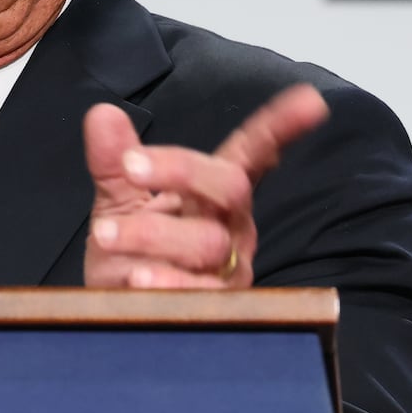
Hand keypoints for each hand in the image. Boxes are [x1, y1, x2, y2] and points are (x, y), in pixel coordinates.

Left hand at [82, 84, 329, 287]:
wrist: (118, 312)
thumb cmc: (130, 254)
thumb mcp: (119, 202)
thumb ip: (113, 161)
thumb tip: (102, 113)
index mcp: (213, 194)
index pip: (252, 154)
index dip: (280, 127)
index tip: (309, 99)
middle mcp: (231, 227)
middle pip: (230, 187)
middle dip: (180, 169)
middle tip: (130, 166)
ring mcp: (228, 270)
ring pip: (208, 242)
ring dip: (151, 234)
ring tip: (106, 235)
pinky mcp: (216, 310)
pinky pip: (199, 293)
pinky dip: (165, 282)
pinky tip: (137, 278)